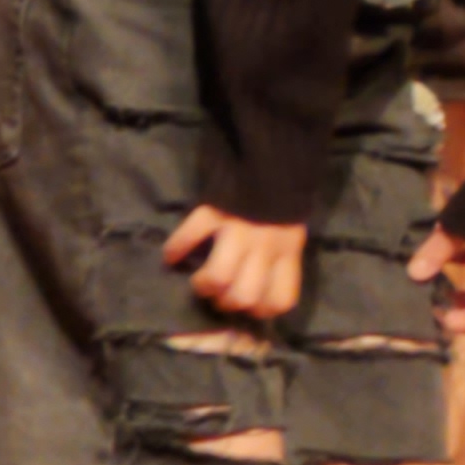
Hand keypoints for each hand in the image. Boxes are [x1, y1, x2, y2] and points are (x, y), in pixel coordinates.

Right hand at [161, 205, 304, 320]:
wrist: (274, 154)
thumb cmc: (283, 198)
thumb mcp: (292, 230)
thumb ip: (281, 258)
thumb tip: (259, 293)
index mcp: (288, 251)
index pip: (280, 300)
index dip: (261, 309)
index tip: (249, 304)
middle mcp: (265, 246)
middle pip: (243, 296)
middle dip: (226, 302)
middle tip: (219, 293)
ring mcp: (238, 228)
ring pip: (219, 276)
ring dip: (204, 284)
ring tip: (199, 280)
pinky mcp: (213, 210)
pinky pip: (190, 234)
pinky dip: (176, 248)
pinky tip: (172, 256)